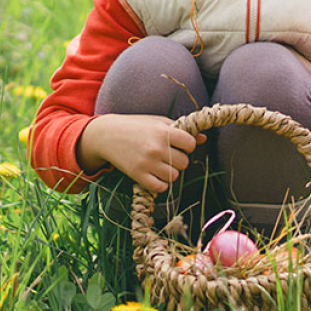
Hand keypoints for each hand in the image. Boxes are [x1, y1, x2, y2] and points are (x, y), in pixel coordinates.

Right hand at [80, 114, 204, 193]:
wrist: (106, 135)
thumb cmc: (136, 126)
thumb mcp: (158, 122)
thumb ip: (181, 130)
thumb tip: (204, 138)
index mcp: (163, 131)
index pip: (190, 144)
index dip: (187, 145)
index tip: (180, 144)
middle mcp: (156, 148)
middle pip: (184, 162)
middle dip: (179, 159)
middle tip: (168, 155)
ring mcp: (147, 163)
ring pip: (174, 176)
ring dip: (170, 172)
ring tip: (161, 164)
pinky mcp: (137, 176)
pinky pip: (160, 187)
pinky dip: (161, 184)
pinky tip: (155, 174)